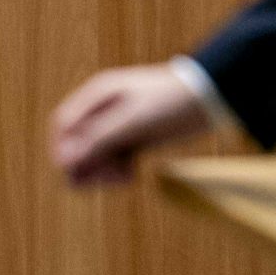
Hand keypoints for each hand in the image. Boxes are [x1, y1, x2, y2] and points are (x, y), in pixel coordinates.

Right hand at [51, 63, 211, 186]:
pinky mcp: (133, 138)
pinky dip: (117, 171)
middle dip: (87, 165)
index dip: (64, 152)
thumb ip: (98, 139)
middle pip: (76, 144)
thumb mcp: (133, 121)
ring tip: (125, 177)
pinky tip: (132, 174)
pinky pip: (111, 160)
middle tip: (111, 179)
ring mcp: (117, 124)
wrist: (212, 97)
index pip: (63, 126)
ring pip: (93, 156)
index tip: (79, 174)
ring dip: (102, 171)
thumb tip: (63, 160)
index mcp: (98, 95)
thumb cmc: (172, 102)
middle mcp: (103, 109)